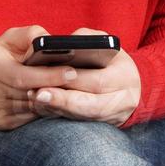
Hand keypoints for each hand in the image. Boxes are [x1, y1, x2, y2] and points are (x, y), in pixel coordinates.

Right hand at [0, 25, 86, 130]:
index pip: (23, 75)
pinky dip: (47, 110)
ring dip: (56, 101)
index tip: (72, 71)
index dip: (49, 75)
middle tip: (81, 83)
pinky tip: (61, 102)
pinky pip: (31, 119)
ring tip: (76, 92)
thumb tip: (51, 41)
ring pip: (33, 108)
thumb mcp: (8, 39)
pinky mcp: (2, 124)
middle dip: (57, 88)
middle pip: (30, 93)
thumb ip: (30, 35)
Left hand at [27, 28, 141, 126]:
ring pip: (81, 118)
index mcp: (125, 77)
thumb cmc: (112, 59)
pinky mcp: (102, 126)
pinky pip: (78, 124)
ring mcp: (113, 117)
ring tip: (34, 100)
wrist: (129, 84)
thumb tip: (66, 44)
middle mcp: (123, 101)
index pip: (97, 82)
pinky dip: (58, 116)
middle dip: (61, 101)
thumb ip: (87, 39)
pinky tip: (40, 107)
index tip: (49, 79)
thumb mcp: (106, 43)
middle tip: (37, 94)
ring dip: (56, 110)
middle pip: (89, 105)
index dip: (72, 82)